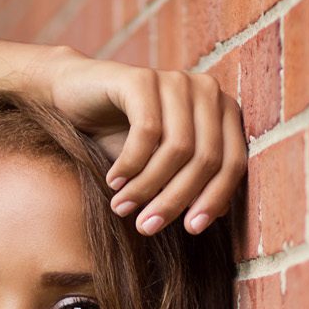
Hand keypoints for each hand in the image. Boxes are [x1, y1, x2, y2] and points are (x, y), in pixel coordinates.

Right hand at [38, 48, 247, 236]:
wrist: (74, 99)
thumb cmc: (124, 137)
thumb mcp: (163, 167)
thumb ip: (193, 184)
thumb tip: (220, 213)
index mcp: (223, 112)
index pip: (234, 163)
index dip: (214, 199)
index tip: (191, 230)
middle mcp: (207, 91)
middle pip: (206, 158)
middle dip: (176, 199)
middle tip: (147, 226)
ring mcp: (176, 81)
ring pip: (178, 148)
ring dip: (147, 186)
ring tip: (122, 207)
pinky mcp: (143, 78)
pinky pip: (147, 131)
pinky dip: (130, 164)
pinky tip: (113, 181)